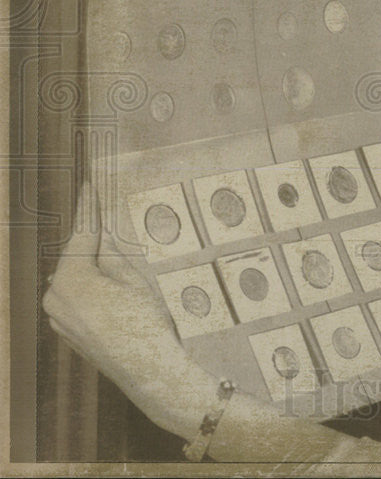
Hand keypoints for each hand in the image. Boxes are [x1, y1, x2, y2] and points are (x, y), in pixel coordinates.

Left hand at [42, 185, 216, 438]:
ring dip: (96, 264)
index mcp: (69, 279)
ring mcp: (60, 318)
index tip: (91, 184)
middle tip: (111, 215)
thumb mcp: (135, 276)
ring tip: (120, 250)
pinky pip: (79, 298)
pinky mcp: (70, 332)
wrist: (150, 371)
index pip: (81, 233)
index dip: (90, 206)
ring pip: (77, 278)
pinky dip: (95, 287)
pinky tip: (115, 284)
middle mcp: (55, 297)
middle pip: (77, 255)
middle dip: (95, 238)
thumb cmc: (145, 322)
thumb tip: (104, 227)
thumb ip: (113, 248)